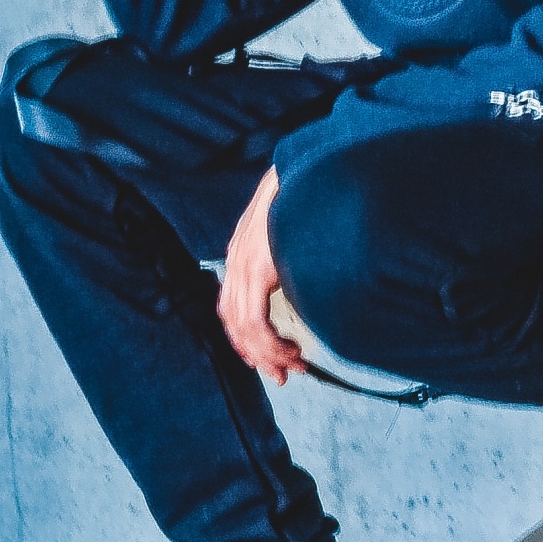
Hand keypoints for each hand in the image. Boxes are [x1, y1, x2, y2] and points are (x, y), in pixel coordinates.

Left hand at [218, 167, 303, 386]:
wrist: (310, 166)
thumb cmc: (309, 197)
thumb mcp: (293, 229)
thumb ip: (288, 253)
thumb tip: (303, 279)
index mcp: (243, 252)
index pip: (231, 307)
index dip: (245, 339)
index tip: (266, 358)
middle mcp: (237, 259)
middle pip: (234, 323)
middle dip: (258, 356)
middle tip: (282, 375)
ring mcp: (245, 263)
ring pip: (245, 328)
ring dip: (269, 354)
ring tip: (293, 365)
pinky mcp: (258, 266)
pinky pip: (256, 321)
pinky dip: (271, 343)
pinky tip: (291, 348)